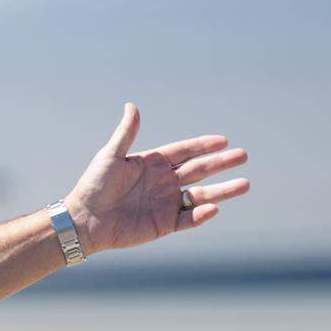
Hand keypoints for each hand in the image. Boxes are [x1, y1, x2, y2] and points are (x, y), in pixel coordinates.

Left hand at [66, 103, 248, 254]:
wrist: (84, 219)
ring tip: (245, 184)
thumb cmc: (94, 185)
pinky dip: (202, 214)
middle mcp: (163, 182)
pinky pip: (188, 219)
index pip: (184, 151)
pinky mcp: (163, 224)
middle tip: (243, 156)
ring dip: (222, 190)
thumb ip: (126, 133)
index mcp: (152, 163)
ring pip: (201, 195)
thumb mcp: (111, 156)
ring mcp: (165, 203)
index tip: (223, 140)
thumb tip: (132, 106)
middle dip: (221, 163)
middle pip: (199, 170)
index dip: (203, 146)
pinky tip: (214, 207)